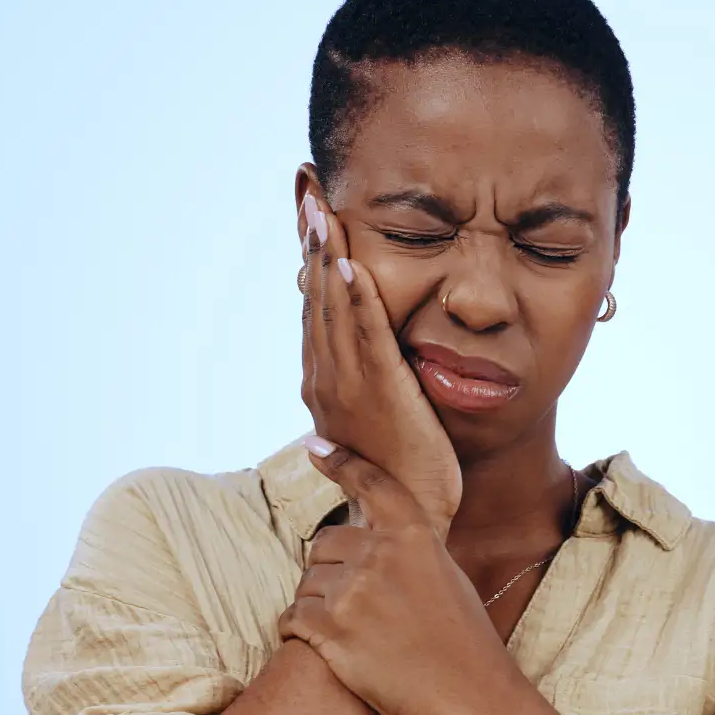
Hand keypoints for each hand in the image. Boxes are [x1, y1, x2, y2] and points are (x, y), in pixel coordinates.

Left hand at [279, 440, 523, 714]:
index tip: (314, 447)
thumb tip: (373, 539)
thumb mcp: (445, 575)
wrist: (470, 695)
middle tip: (353, 605)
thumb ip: (408, 550)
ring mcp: (353, 590)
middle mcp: (381, 553)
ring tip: (351, 634)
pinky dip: (299, 631)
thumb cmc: (464, 641)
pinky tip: (324, 646)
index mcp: (414, 534)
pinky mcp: (331, 630)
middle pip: (323, 543)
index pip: (370, 484)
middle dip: (329, 570)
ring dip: (316, 606)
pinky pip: (292, 618)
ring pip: (306, 583)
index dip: (339, 462)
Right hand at [299, 191, 461, 532]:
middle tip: (309, 192)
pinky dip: (355, 299)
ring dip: (326, 256)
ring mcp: (344, 387)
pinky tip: (350, 264)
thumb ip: (369, 385)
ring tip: (322, 210)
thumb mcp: (379, 419)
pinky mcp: (375, 394)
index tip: (311, 215)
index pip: (315, 308)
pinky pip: (363, 337)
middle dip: (312, 243)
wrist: (404, 522)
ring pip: (331, 309)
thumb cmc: (401, 476)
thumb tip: (363, 359)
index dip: (312, 259)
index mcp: (324, 383)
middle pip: (314, 298)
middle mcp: (324, 380)